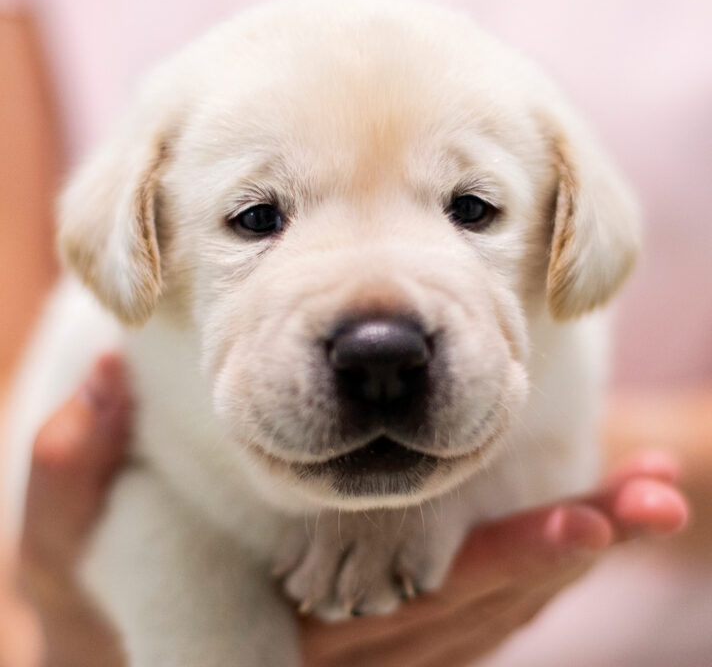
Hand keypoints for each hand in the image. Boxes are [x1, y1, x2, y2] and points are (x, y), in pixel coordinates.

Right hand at [15, 356, 687, 666]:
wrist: (109, 654)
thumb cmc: (89, 605)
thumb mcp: (63, 548)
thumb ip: (70, 474)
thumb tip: (98, 382)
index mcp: (287, 640)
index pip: (409, 611)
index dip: (496, 570)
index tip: (578, 517)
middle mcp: (351, 662)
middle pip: (480, 617)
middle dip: (568, 555)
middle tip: (653, 495)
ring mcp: (378, 658)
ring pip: (493, 623)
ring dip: (571, 559)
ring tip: (649, 495)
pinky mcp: (388, 641)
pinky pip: (478, 617)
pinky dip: (535, 570)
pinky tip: (584, 516)